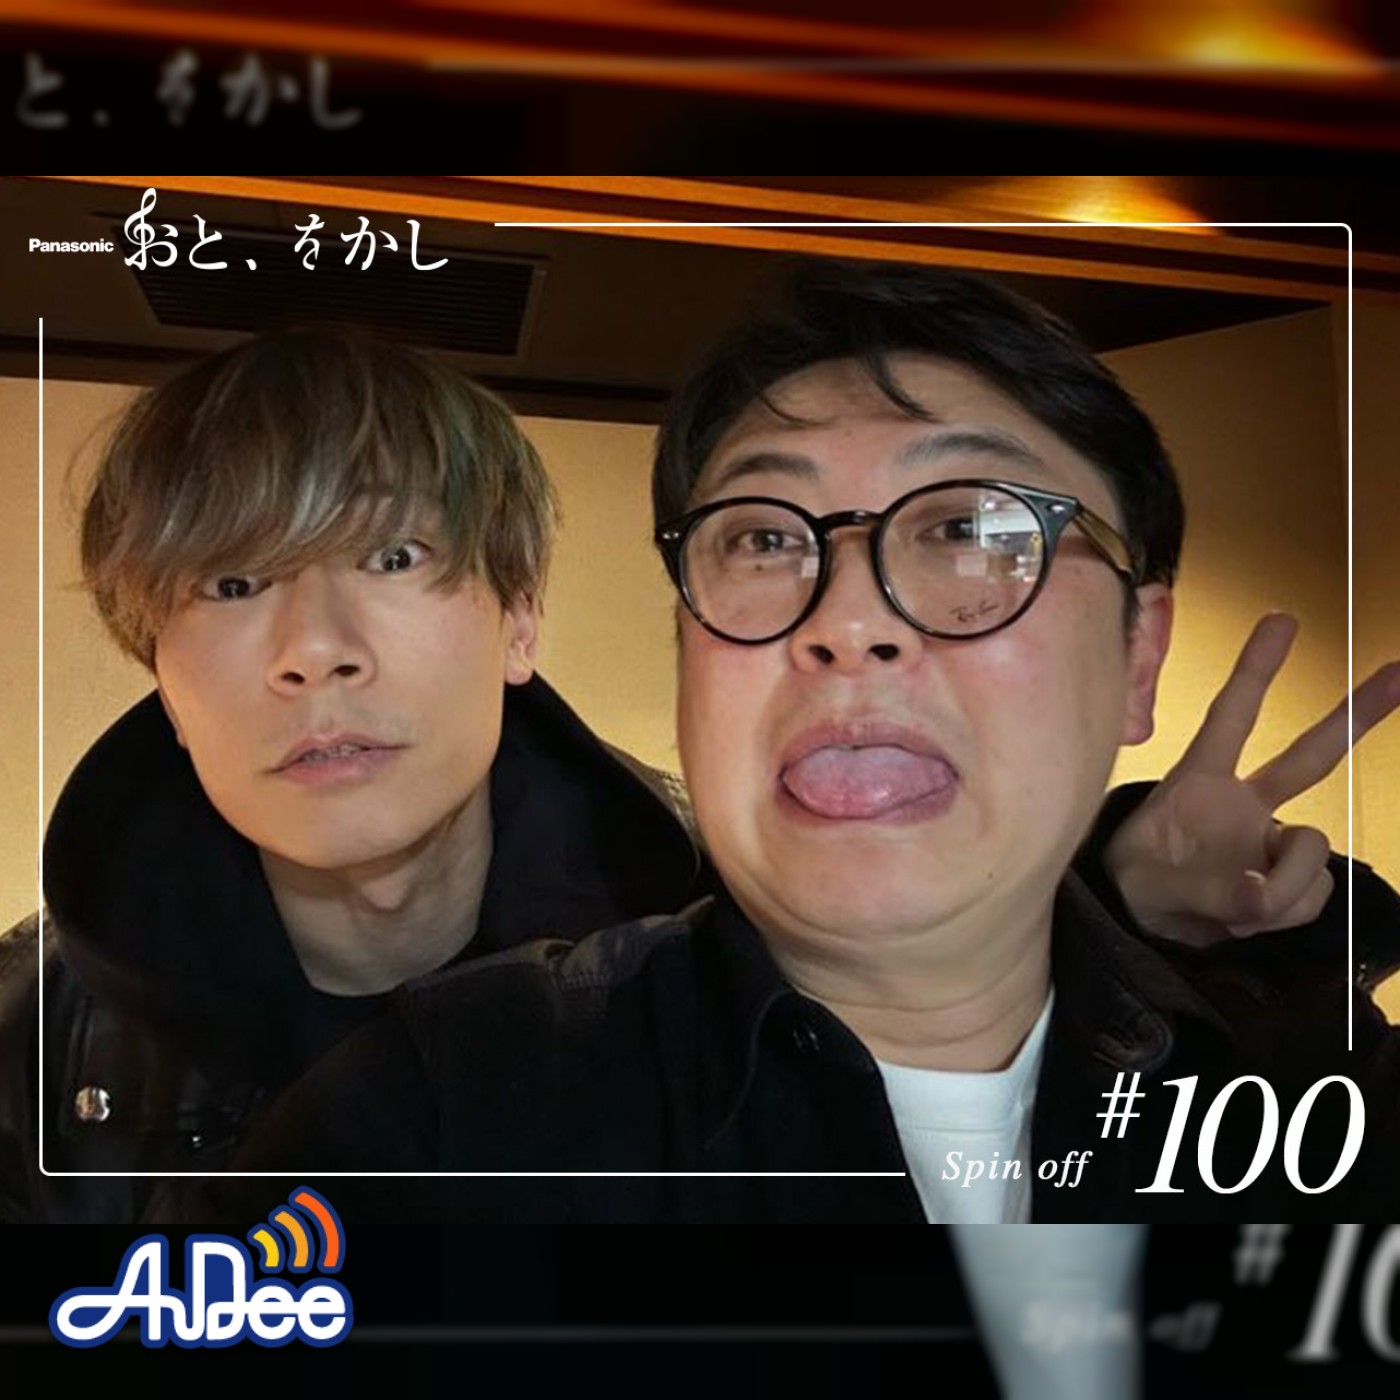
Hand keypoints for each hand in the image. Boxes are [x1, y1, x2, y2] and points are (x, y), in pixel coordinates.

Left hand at [1106, 614, 1399, 947]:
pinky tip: (1245, 919)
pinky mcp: (1286, 880)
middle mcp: (1244, 805)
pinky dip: (1281, 914)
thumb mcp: (1145, 884)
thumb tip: (1264, 893)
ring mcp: (1269, 841)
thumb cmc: (1131, 885)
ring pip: (1314, 853)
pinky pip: (1309, 897)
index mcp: (1198, 783)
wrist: (1140, 925)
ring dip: (1282, 888)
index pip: (1230, 719)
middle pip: (1309, 756)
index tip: (1282, 619)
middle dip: (1358, 714)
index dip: (1255, 670)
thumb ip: (1206, 888)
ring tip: (1232, 907)